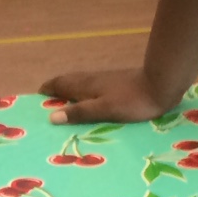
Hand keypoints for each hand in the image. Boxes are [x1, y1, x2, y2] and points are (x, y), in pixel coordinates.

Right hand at [41, 66, 175, 124]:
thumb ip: (79, 113)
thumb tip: (51, 117)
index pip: (59, 83)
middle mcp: (92, 79)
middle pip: (68, 82)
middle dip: (55, 91)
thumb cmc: (133, 100)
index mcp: (86, 85)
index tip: (36, 100)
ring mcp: (105, 80)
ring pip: (81, 84)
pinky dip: (84, 94)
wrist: (161, 85)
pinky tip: (90, 104)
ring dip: (70, 93)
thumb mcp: (104, 110)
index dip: (46, 90)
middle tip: (47, 106)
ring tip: (65, 107)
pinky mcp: (117, 83)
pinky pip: (93, 88)